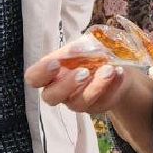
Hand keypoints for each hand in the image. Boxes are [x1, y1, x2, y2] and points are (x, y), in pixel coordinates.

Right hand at [25, 47, 147, 115]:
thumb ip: (77, 49)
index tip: (55, 63)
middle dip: (66, 85)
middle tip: (83, 72)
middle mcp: (59, 91)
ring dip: (95, 86)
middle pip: (50, 97)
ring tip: (109, 70)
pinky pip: (102, 102)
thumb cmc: (90, 54)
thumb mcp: (84, 45)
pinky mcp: (95, 107)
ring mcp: (77, 101)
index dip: (40, 73)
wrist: (115, 64)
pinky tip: (119, 72)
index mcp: (50, 73)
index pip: (33, 78)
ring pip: (79, 103)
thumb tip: (75, 50)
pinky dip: (112, 86)